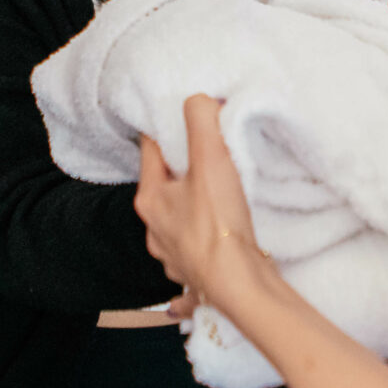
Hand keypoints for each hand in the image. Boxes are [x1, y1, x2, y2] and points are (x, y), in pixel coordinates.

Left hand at [135, 95, 273, 309]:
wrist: (239, 287)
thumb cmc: (219, 226)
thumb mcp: (211, 161)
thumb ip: (201, 121)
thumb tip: (198, 100)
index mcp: (151, 199)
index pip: (149, 150)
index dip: (165, 130)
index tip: (183, 118)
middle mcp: (155, 229)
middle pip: (164, 186)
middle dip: (181, 169)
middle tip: (204, 152)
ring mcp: (173, 256)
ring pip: (177, 221)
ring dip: (190, 207)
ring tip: (215, 193)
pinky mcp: (195, 275)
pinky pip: (192, 255)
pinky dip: (201, 245)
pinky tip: (213, 242)